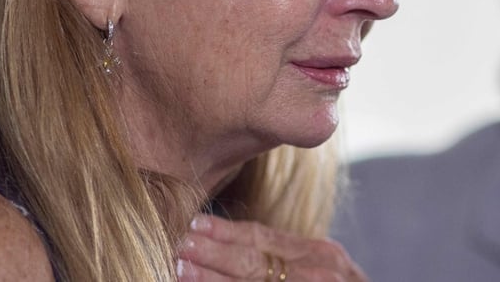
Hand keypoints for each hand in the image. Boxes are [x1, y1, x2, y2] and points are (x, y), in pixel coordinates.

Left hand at [177, 214, 368, 280]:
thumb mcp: (322, 272)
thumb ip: (289, 259)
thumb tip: (237, 252)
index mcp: (320, 254)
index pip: (263, 237)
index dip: (225, 231)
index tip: (194, 223)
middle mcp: (320, 271)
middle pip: (254, 259)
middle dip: (212, 251)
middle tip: (178, 242)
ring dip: (213, 277)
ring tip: (180, 267)